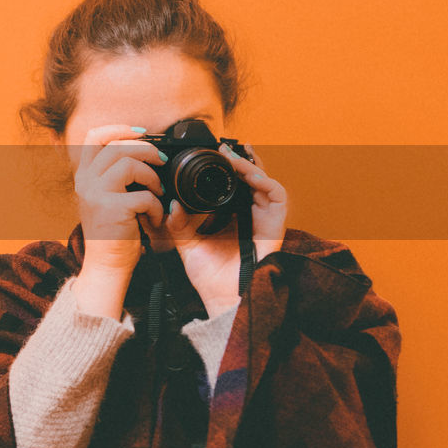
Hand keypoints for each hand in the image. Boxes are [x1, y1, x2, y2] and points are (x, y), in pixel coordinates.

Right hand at [69, 124, 166, 318]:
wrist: (106, 266)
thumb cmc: (113, 233)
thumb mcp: (106, 198)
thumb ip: (115, 175)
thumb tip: (142, 151)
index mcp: (84, 176)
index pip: (93, 137)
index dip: (119, 128)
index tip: (142, 133)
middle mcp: (85, 182)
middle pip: (116, 146)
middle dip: (146, 150)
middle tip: (162, 162)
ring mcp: (96, 194)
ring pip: (128, 164)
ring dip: (152, 176)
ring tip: (158, 193)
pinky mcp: (111, 209)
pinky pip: (143, 194)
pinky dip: (156, 206)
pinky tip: (154, 219)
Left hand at [164, 143, 287, 316]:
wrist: (223, 300)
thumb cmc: (210, 277)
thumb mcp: (187, 244)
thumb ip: (177, 223)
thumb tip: (170, 203)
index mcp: (231, 216)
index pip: (233, 184)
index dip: (227, 167)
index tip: (211, 153)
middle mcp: (250, 214)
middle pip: (251, 178)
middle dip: (239, 160)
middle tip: (222, 147)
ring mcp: (264, 219)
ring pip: (264, 181)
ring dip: (250, 166)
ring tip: (232, 157)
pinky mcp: (276, 225)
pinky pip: (277, 196)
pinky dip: (265, 181)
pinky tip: (249, 176)